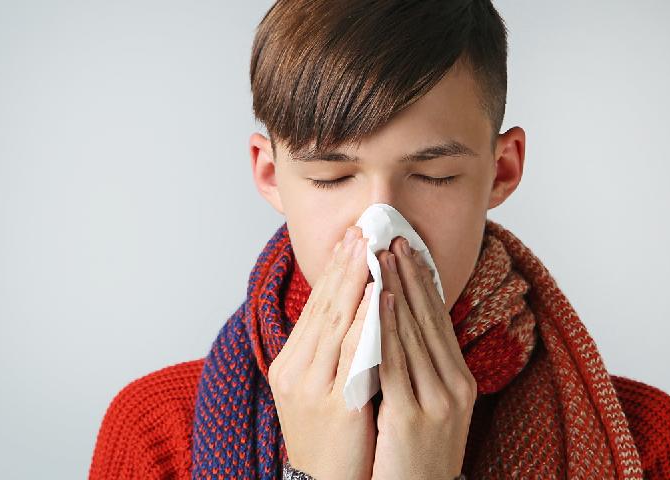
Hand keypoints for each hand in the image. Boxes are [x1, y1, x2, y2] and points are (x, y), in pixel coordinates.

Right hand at [269, 225, 375, 479]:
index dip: (334, 270)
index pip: (315, 306)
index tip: (351, 239)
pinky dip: (366, 320)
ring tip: (370, 249)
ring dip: (354, 281)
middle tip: (361, 229)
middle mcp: (295, 370)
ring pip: (335, 322)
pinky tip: (379, 296)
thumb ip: (329, 352)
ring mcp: (312, 387)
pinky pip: (352, 354)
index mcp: (291, 364)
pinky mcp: (335, 405)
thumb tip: (352, 312)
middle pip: (323, 306)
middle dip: (344, 265)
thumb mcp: (319, 390)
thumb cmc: (330, 439)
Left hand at [370, 236, 476, 479]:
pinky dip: (387, 325)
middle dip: (410, 274)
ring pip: (413, 332)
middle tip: (394, 236)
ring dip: (398, 288)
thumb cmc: (415, 457)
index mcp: (458, 382)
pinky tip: (379, 298)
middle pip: (429, 318)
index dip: (423, 282)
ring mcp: (436, 400)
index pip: (439, 321)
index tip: (408, 249)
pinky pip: (395, 361)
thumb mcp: (428, 408)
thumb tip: (401, 330)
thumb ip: (421, 371)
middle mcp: (454, 386)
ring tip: (384, 254)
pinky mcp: (411, 416)